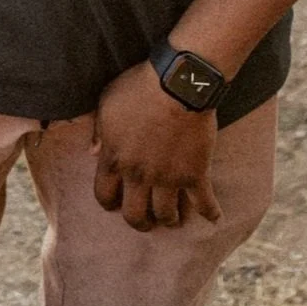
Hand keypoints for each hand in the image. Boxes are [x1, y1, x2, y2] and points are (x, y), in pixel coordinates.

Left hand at [93, 60, 220, 229]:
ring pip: (166, 214)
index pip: (103, 195)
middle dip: (140, 223)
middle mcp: (138, 175)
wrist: (179, 82)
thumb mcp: (107, 102)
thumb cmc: (140, 87)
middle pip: (134, 214)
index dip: (109, 203)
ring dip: (169, 219)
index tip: (116, 205)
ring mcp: (167, 177)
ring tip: (174, 219)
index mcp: (113, 158)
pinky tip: (214, 217)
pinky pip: (203, 201)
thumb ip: (98, 131)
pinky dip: (210, 212)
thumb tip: (92, 153)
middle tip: (146, 222)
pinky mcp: (195, 173)